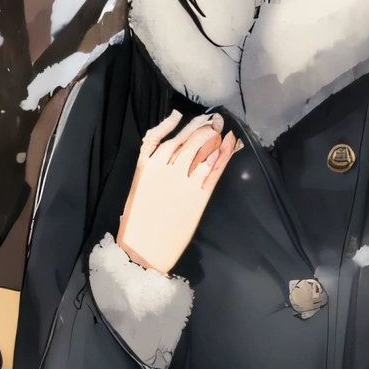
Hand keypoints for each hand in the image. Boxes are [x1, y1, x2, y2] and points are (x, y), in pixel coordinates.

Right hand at [117, 108, 238, 274]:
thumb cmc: (136, 225)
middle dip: (201, 128)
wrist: (144, 251)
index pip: (162, 135)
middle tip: (213, 121)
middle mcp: (165, 168)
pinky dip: (224, 155)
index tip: (184, 116)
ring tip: (222, 130)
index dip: (176, 125)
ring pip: (202, 151)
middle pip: (186, 140)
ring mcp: (183, 180)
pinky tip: (231, 144)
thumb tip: (165, 158)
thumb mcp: (137, 190)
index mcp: (146, 166)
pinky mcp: (199, 195)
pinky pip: (214, 170)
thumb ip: (150, 171)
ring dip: (214, 138)